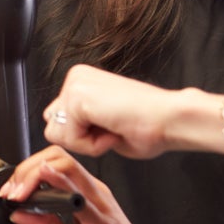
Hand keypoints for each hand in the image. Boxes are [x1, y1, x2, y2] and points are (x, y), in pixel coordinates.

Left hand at [0, 146, 171, 223]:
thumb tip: (18, 214)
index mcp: (85, 196)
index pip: (53, 166)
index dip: (26, 172)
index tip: (8, 191)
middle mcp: (93, 193)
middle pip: (57, 158)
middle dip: (26, 169)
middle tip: (9, 192)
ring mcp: (100, 203)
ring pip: (67, 167)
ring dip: (35, 174)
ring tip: (17, 193)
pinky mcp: (104, 220)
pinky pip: (81, 194)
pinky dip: (61, 182)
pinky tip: (47, 180)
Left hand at [42, 65, 179, 158]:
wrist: (169, 118)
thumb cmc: (148, 125)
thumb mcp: (102, 124)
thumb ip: (81, 124)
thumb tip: (61, 131)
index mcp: (83, 81)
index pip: (60, 120)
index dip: (84, 136)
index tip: (111, 128)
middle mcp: (76, 78)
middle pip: (54, 126)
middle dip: (80, 139)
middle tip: (111, 130)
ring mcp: (75, 84)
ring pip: (57, 134)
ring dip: (86, 142)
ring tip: (113, 129)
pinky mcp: (77, 96)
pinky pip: (69, 139)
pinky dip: (92, 145)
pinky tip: (114, 130)